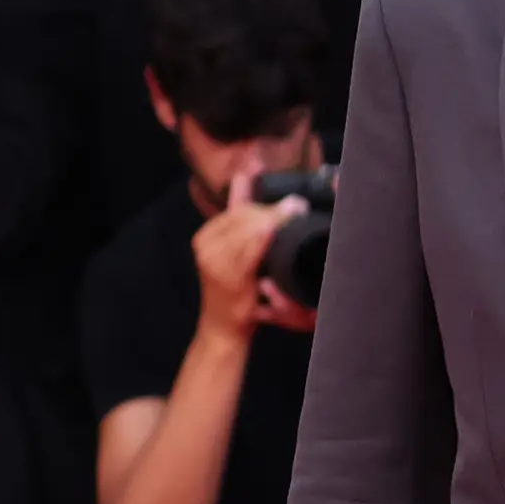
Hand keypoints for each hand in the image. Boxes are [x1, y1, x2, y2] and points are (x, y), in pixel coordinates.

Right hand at [193, 167, 309, 341]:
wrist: (223, 329)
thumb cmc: (239, 291)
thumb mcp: (240, 251)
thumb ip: (242, 218)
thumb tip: (245, 177)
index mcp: (207, 234)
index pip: (237, 207)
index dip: (257, 192)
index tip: (270, 174)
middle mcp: (206, 243)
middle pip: (244, 216)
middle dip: (272, 209)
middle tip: (298, 204)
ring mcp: (213, 259)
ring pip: (248, 229)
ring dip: (274, 219)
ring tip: (297, 209)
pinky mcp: (226, 276)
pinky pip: (247, 251)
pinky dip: (261, 238)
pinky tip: (272, 227)